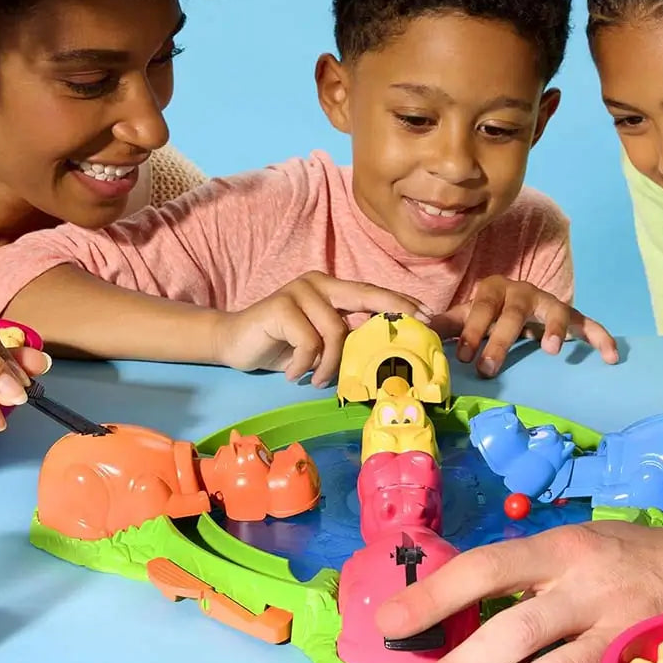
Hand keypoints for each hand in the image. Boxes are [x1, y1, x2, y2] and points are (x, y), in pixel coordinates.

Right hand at [214, 271, 431, 386]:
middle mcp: (319, 283)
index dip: (400, 304)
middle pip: (365, 295)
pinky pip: (309, 341)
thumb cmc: (282, 345)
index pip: (372, 293)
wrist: (234, 343)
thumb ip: (346, 340)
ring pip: (335, 331)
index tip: (428, 316)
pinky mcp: (280, 305)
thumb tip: (386, 356)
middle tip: (414, 329)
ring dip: (329, 364)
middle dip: (394, 311)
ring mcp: (299, 291)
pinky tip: (292, 373)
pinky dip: (305, 365)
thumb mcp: (320, 343)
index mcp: (332, 289)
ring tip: (317, 379)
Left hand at [376, 522, 662, 662]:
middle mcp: (590, 586)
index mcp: (565, 546)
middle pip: (516, 632)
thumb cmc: (638, 557)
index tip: (388, 624)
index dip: (434, 596)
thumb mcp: (580, 545)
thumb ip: (529, 576)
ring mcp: (621, 634)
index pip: (488, 567)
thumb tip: (459, 614)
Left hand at [431, 277, 616, 375]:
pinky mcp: (570, 315)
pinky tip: (611, 356)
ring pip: (554, 311)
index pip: (479, 309)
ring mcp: (547, 302)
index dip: (471, 331)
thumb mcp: (466, 316)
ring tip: (551, 350)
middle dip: (500, 340)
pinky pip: (588, 324)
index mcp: (491, 291)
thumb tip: (415, 329)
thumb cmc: (487, 313)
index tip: (464, 358)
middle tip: (489, 368)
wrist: (517, 299)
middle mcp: (520, 292)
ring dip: (554, 327)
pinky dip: (600, 337)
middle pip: (513, 314)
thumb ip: (446, 324)